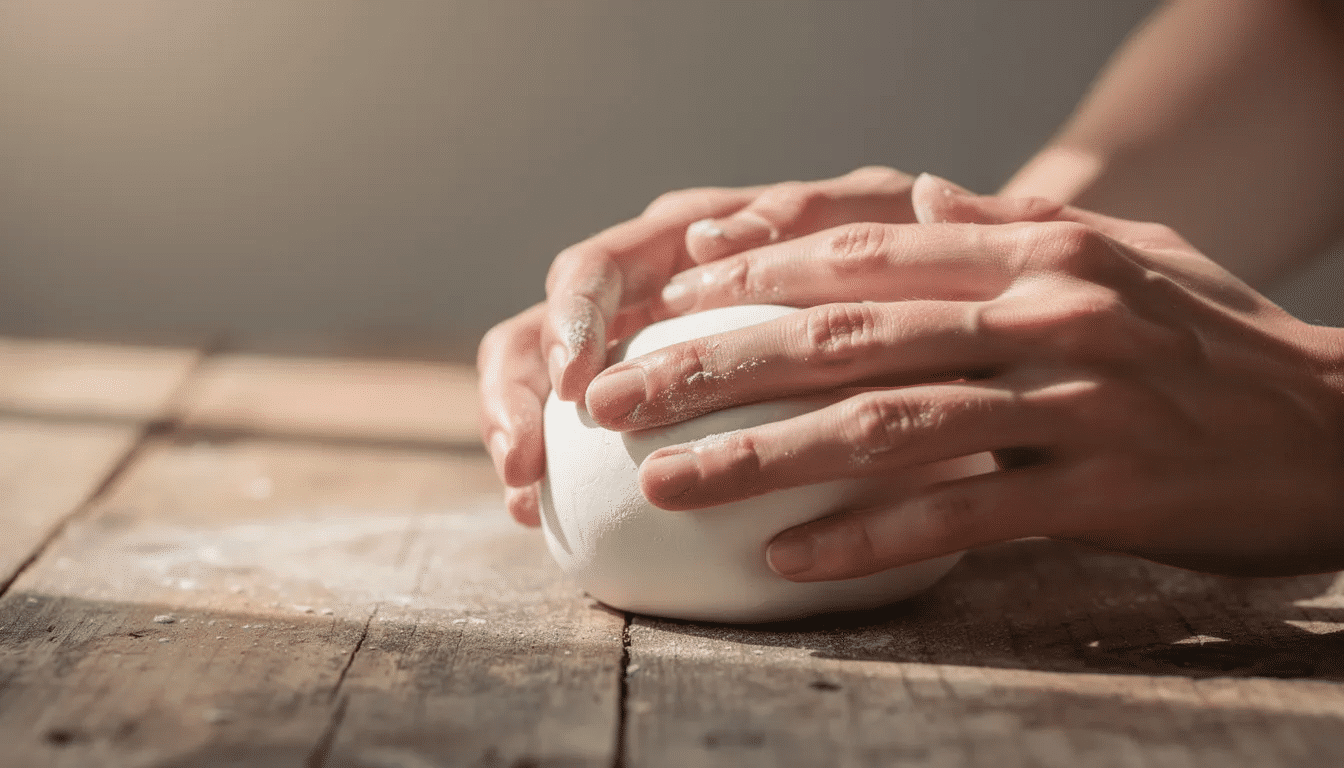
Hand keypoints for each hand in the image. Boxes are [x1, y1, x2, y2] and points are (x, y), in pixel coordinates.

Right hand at [478, 167, 921, 524]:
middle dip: (517, 389)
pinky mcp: (651, 399)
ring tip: (523, 504)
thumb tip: (704, 242)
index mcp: (678, 239)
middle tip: (524, 463)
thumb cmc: (895, 251)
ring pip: (544, 383)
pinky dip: (560, 476)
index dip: (571, 321)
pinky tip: (543, 522)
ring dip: (520, 434)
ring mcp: (638, 345)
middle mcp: (640, 289)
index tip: (575, 382)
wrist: (922, 294)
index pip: (595, 270)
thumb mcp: (867, 219)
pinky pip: (586, 436)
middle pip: (540, 327)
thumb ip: (805, 213)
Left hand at [583, 173, 1343, 577]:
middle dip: (713, 366)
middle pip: (844, 338)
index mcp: (1038, 253)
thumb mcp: (1127, 255)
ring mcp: (1071, 404)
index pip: (865, 254)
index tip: (667, 295)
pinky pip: (960, 516)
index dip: (754, 270)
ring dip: (762, 455)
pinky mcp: (1098, 492)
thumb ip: (1009, 227)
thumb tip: (911, 199)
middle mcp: (1045, 314)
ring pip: (885, 425)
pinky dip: (867, 535)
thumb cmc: (1221, 343)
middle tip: (615, 397)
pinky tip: (787, 556)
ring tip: (668, 482)